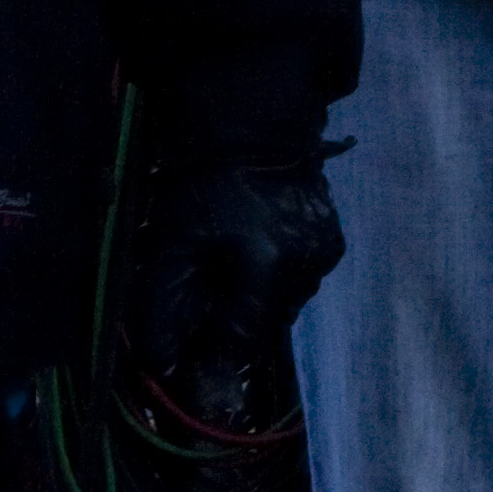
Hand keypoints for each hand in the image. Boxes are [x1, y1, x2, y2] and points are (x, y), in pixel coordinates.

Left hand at [121, 155, 344, 430]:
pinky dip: (280, 278)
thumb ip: (163, 305)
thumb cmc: (206, 184)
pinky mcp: (334, 244)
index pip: (243, 338)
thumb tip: (158, 362)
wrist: (254, 129)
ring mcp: (324, 255)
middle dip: (235, 319)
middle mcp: (305, 266)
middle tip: (210, 292)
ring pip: (287, 305)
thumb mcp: (172, 242)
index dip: (215, 345)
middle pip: (267, 325)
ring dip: (259, 300)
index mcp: (266, 264)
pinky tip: (260, 251)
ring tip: (235, 265)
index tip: (195, 339)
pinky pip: (303, 281)